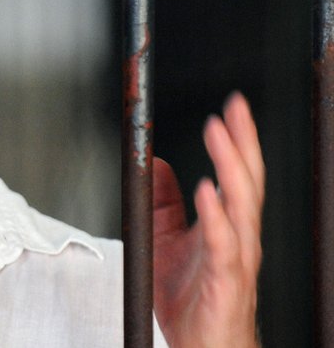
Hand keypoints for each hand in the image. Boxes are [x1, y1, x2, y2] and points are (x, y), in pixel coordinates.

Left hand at [152, 92, 263, 347]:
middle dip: (242, 142)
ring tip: (220, 135)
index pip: (236, 174)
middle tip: (234, 108)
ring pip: (241, 206)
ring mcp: (235, 259)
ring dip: (231, 167)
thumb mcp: (166, 241)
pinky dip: (216, 216)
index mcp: (226, 226)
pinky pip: (222, 244)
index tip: (231, 106)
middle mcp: (237, 238)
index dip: (236, 140)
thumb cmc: (192, 301)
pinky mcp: (224, 281)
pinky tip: (207, 191)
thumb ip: (164, 204)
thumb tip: (159, 165)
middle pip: (247, 181)